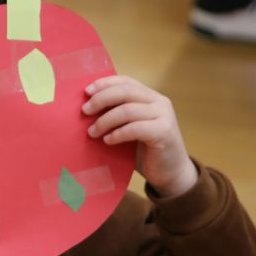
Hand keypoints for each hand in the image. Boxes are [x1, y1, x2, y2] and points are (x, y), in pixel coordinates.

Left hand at [82, 76, 197, 197]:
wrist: (170, 173)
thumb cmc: (145, 151)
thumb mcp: (130, 128)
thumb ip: (117, 115)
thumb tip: (87, 108)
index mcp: (150, 97)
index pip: (126, 81)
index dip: (105, 84)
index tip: (86, 92)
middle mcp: (159, 102)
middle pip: (125, 92)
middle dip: (101, 99)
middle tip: (85, 111)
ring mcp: (164, 116)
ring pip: (127, 110)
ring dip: (105, 120)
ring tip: (92, 132)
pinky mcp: (164, 132)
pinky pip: (135, 128)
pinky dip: (118, 134)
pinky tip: (107, 141)